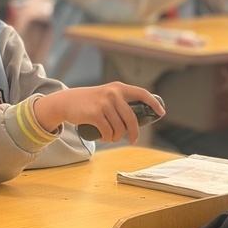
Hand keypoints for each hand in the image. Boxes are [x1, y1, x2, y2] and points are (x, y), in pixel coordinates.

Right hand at [33, 82, 164, 144]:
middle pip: (131, 118)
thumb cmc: (88, 102)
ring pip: (119, 128)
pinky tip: (104, 137)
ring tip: (110, 136)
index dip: (153, 103)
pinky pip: (108, 132)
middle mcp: (112, 93)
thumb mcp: (105, 95)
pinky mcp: (94, 113)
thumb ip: (119, 101)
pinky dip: (107, 138)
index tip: (161, 113)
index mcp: (118, 88)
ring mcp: (103, 102)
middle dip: (134, 133)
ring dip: (116, 137)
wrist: (65, 102)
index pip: (141, 93)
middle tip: (133, 140)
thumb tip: (138, 117)